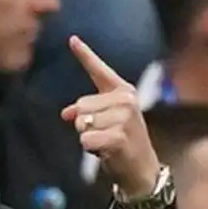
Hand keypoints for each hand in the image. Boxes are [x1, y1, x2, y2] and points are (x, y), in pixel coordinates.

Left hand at [60, 35, 159, 198]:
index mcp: (122, 91)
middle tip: (104, 135)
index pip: (98, 70)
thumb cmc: (122, 142)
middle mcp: (125, 99)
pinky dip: (91, 149)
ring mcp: (124, 116)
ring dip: (88, 138)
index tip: (72, 39)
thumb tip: (66, 114)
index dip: (84, 54)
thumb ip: (85, 113)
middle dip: (84, 125)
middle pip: (80, 107)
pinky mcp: (119, 135)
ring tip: (107, 143)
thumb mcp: (104, 123)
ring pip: (81, 124)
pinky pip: (86, 139)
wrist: (141, 169)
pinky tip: (107, 151)